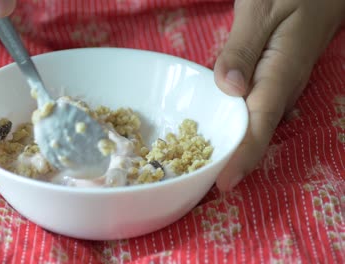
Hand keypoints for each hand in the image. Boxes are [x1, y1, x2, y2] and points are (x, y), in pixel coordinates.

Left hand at [214, 0, 344, 190]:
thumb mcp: (260, 10)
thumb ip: (243, 49)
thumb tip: (229, 88)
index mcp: (281, 73)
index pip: (260, 123)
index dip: (243, 156)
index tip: (224, 182)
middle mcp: (283, 88)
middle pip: (256, 132)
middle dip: (232, 161)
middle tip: (199, 182)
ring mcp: (280, 88)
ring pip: (253, 125)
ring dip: (231, 147)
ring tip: (201, 166)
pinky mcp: (271, 84)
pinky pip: (251, 111)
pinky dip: (233, 125)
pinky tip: (213, 134)